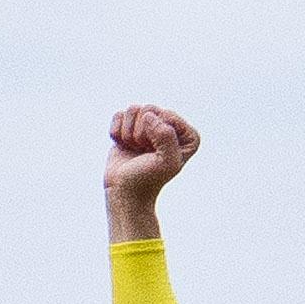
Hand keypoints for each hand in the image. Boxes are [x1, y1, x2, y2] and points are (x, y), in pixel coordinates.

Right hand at [104, 103, 198, 235]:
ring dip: (129, 134)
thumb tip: (148, 116)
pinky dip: (117, 133)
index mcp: (187, 135)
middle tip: (143, 152)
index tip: (155, 155)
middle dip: (141, 134)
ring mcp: (149, 124)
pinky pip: (119, 115)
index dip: (156, 135)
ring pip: (133, 110)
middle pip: (149, 109)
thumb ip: (167, 136)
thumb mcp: (167, 163)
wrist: (125, 194)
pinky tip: (125, 146)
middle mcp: (170, 125)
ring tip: (135, 150)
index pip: (167, 114)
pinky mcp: (130, 126)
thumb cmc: (148, 180)